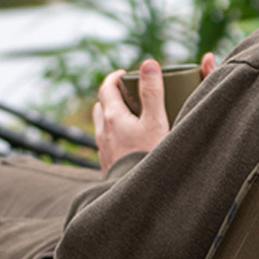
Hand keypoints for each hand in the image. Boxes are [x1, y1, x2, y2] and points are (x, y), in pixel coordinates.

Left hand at [93, 54, 216, 175]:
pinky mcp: (108, 167)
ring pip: (103, 127)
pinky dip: (115, 137)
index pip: (106, 88)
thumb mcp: (155, 121)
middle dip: (113, 96)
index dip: (115, 78)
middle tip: (130, 95)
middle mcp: (103, 133)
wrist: (138, 195)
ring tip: (130, 119)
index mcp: (112, 117)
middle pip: (102, 106)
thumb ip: (152, 92)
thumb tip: (148, 63)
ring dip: (113, 118)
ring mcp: (104, 151)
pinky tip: (130, 144)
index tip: (126, 74)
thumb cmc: (148, 157)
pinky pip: (108, 145)